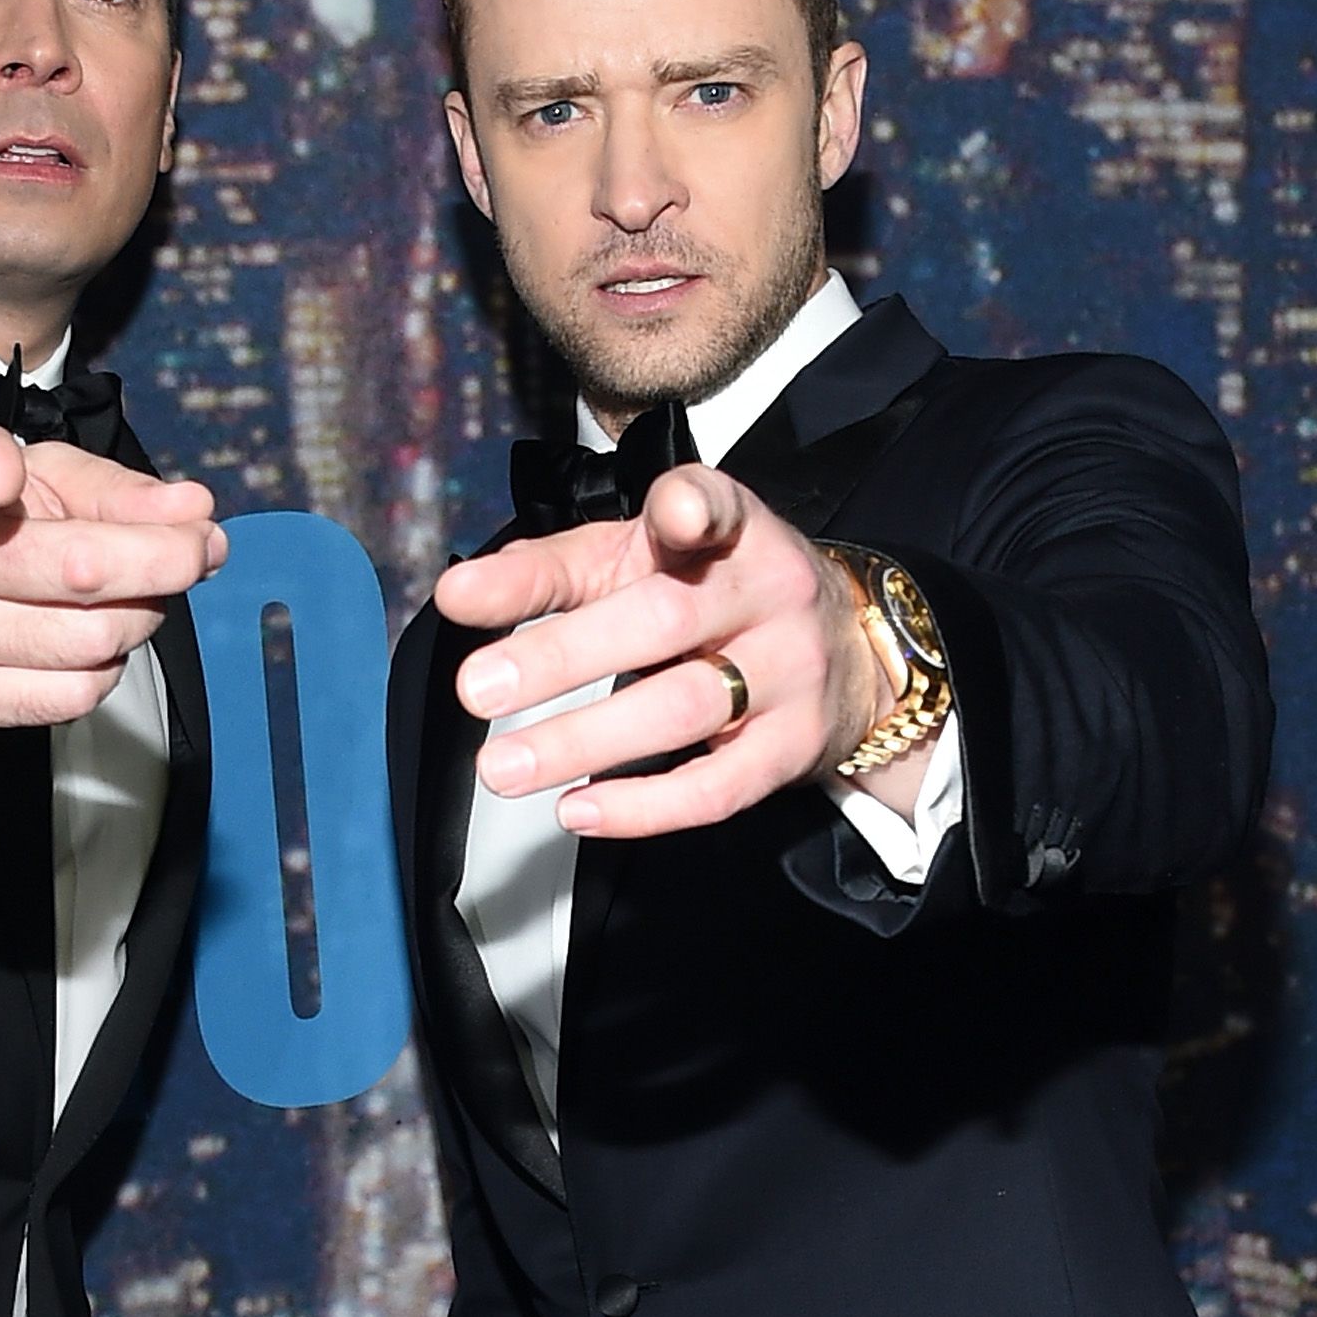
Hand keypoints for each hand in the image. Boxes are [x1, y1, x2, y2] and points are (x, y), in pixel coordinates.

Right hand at [0, 424, 223, 731]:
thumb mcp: (34, 478)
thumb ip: (116, 488)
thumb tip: (195, 512)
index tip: (5, 477)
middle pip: (79, 572)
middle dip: (166, 561)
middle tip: (193, 549)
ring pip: (93, 641)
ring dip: (143, 616)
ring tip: (134, 594)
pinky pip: (78, 694)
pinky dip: (109, 665)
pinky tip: (95, 638)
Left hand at [438, 462, 912, 838]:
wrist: (852, 652)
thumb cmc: (717, 593)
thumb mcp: (646, 557)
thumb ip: (558, 569)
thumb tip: (465, 592)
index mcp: (730, 528)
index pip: (703, 507)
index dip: (688, 509)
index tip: (666, 513)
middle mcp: (766, 591)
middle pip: (665, 620)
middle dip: (564, 655)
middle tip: (477, 688)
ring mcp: (787, 674)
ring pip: (681, 707)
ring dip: (582, 741)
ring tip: (502, 766)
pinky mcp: (791, 749)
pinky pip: (715, 788)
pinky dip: (642, 807)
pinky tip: (578, 809)